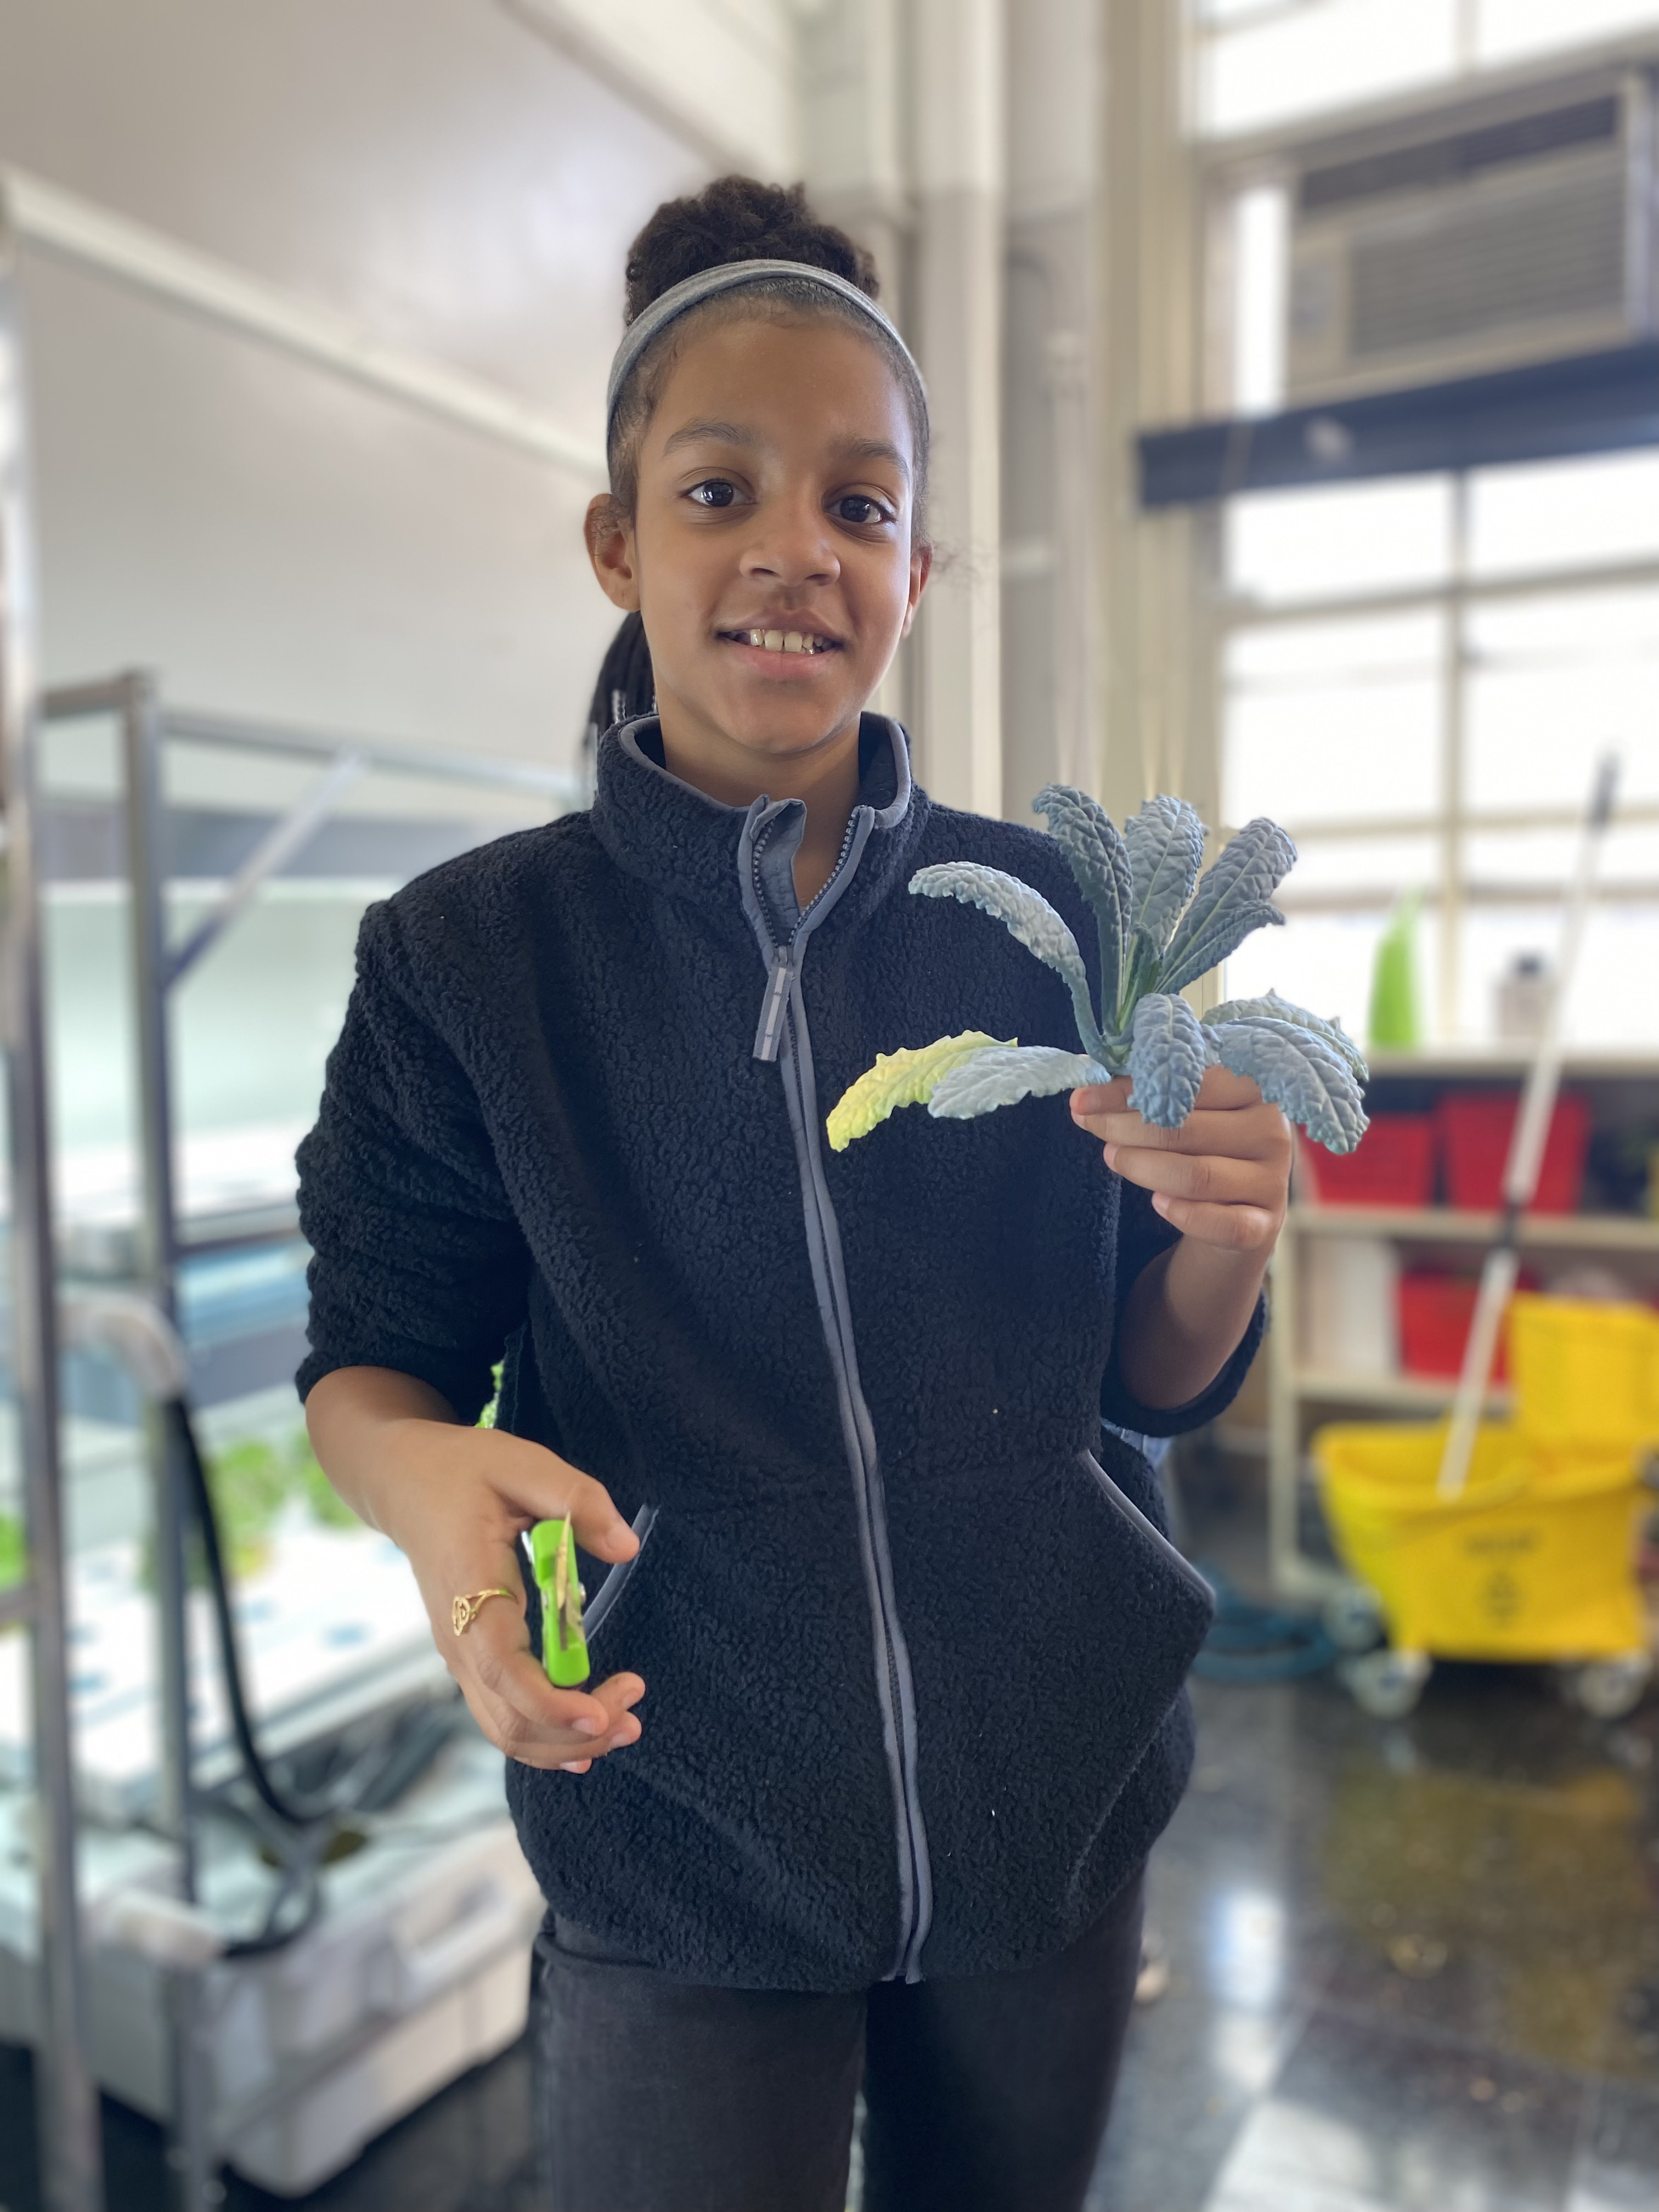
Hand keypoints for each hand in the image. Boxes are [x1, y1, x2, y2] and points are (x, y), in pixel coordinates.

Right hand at [306, 1368, 646, 1775]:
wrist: (405, 1483)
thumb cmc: (466, 1471)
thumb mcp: (525, 1464)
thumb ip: (578, 1501)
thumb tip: (627, 1546)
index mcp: (470, 1588)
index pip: (505, 1669)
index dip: (552, 1703)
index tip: (603, 1712)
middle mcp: (459, 1638)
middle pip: (511, 1718)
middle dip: (575, 1732)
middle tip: (635, 1710)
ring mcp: (461, 1654)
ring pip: (506, 1729)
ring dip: (566, 1742)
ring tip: (625, 1723)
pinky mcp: (471, 1657)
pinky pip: (503, 1714)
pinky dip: (545, 1734)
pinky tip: (585, 1739)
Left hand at [1070, 1066, 1290, 1252]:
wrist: (1237, 1210)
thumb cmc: (1203, 1147)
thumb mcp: (1183, 1111)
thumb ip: (1145, 1087)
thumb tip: (1085, 1065)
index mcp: (1254, 1087)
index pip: (1189, 1081)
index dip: (1130, 1089)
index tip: (1083, 1098)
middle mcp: (1272, 1130)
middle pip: (1188, 1129)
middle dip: (1127, 1128)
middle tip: (1091, 1127)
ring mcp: (1273, 1181)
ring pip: (1197, 1175)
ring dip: (1143, 1168)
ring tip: (1112, 1158)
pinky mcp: (1264, 1225)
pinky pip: (1222, 1224)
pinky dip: (1185, 1214)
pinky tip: (1157, 1203)